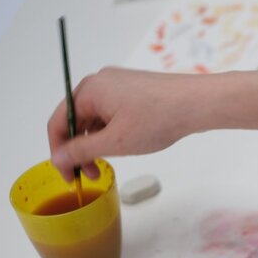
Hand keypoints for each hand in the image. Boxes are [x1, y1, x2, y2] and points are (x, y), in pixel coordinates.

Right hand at [47, 67, 203, 181]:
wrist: (199, 103)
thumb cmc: (158, 119)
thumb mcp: (115, 142)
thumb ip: (82, 151)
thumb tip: (58, 158)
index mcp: (88, 90)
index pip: (58, 122)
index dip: (59, 152)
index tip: (68, 175)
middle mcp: (100, 82)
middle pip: (77, 120)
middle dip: (81, 149)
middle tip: (94, 174)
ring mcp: (119, 84)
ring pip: (96, 118)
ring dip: (98, 142)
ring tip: (113, 161)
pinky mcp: (136, 90)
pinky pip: (113, 113)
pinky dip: (113, 131)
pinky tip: (128, 145)